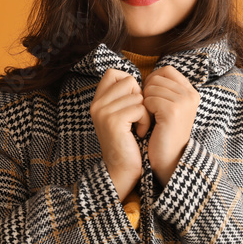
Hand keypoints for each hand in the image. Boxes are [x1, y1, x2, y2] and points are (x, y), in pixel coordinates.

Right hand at [90, 68, 151, 199]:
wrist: (122, 170)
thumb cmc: (128, 142)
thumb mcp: (122, 116)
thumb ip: (123, 97)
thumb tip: (139, 79)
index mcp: (98, 101)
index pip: (113, 73)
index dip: (129, 82)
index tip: (133, 102)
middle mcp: (97, 104)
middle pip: (129, 81)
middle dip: (140, 98)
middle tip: (137, 117)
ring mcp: (103, 112)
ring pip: (137, 95)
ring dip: (145, 112)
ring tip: (138, 127)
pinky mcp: (113, 121)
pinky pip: (140, 108)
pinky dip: (145, 121)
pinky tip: (140, 133)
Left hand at [141, 65, 199, 187]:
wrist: (169, 159)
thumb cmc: (164, 132)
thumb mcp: (170, 107)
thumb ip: (165, 89)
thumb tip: (148, 75)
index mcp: (191, 92)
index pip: (167, 70)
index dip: (153, 79)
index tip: (150, 96)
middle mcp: (190, 95)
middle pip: (157, 77)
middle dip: (147, 91)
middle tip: (149, 109)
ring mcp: (183, 102)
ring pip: (151, 88)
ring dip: (145, 102)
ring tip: (151, 117)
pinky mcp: (173, 111)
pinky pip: (149, 99)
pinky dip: (145, 110)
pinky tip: (151, 122)